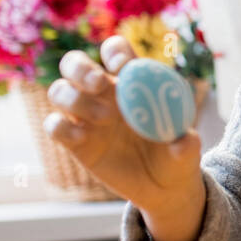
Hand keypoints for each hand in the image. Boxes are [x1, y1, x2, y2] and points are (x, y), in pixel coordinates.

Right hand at [43, 36, 202, 214]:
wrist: (161, 188)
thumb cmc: (176, 158)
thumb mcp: (186, 153)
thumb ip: (186, 144)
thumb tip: (186, 139)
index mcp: (132, 83)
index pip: (116, 52)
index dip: (115, 51)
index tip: (123, 65)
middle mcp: (102, 94)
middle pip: (75, 64)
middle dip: (81, 68)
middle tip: (100, 84)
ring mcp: (85, 116)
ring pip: (59, 91)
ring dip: (74, 99)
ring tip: (104, 117)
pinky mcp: (74, 141)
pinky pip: (54, 126)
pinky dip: (60, 127)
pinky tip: (81, 138)